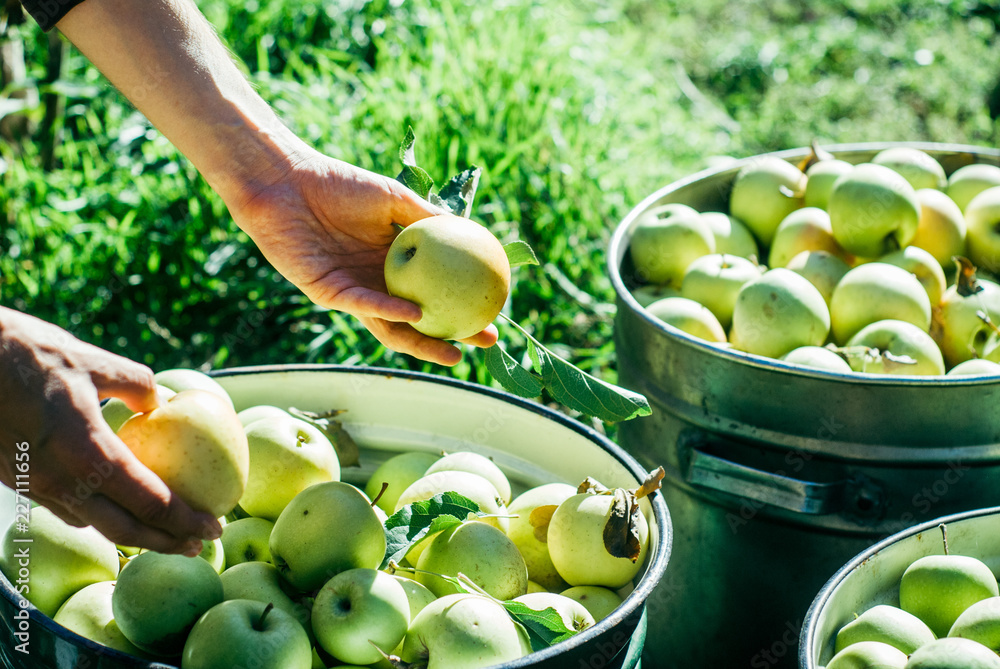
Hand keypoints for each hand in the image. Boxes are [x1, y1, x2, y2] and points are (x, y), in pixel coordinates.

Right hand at [0, 308, 220, 554]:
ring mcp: (34, 485)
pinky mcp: (18, 481)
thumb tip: (159, 401)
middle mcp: (60, 480)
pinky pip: (66, 509)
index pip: (149, 501)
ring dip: (132, 533)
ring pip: (93, 524)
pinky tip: (114, 504)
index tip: (214, 525)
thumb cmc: (23, 352)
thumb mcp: (90, 360)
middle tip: (200, 544)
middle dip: (166, 542)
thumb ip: (133, 383)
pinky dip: (98, 515)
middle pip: (124, 529)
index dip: (185, 520)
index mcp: (86, 452)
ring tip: (164, 532)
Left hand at [228, 150, 498, 365]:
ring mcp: (350, 291)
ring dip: (422, 342)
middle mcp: (374, 282)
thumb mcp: (393, 198)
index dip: (461, 305)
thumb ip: (426, 216)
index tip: (494, 311)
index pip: (432, 292)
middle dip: (451, 336)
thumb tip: (469, 230)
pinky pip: (363, 304)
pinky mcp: (325, 292)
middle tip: (484, 341)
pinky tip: (414, 313)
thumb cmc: (338, 183)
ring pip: (391, 327)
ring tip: (452, 352)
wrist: (287, 181)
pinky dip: (389, 309)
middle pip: (418, 321)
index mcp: (390, 262)